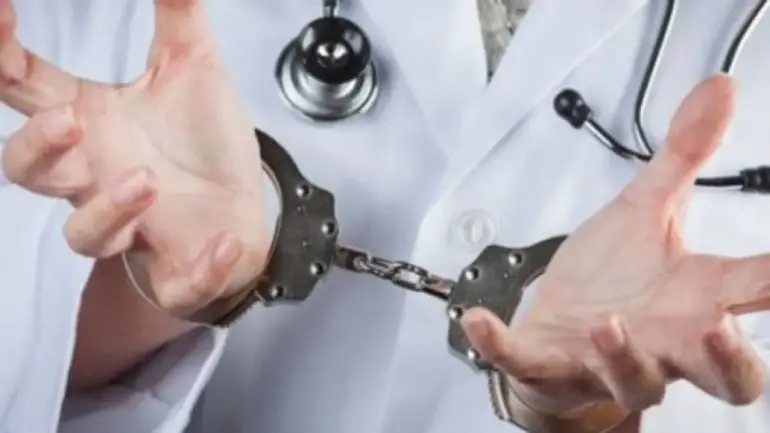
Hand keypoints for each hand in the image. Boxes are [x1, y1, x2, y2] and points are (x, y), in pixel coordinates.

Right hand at [0, 0, 268, 316]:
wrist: (243, 207)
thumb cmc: (204, 144)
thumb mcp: (195, 69)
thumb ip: (177, 14)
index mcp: (96, 123)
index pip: (25, 87)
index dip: (1, 51)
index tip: (3, 10)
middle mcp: (100, 177)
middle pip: (30, 171)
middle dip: (37, 148)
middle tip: (69, 119)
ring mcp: (134, 228)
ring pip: (87, 234)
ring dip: (109, 210)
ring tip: (148, 180)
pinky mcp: (176, 269)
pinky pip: (175, 281)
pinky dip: (197, 269)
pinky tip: (220, 243)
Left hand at [462, 74, 767, 416]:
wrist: (558, 328)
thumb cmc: (610, 280)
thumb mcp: (644, 210)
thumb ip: (683, 155)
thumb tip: (719, 88)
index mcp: (694, 300)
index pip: (752, 292)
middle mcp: (663, 343)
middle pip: (722, 376)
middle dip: (726, 359)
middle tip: (717, 327)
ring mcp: (606, 365)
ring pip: (635, 382)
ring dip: (623, 358)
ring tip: (605, 323)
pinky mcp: (549, 368)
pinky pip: (526, 365)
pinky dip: (500, 345)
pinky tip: (477, 319)